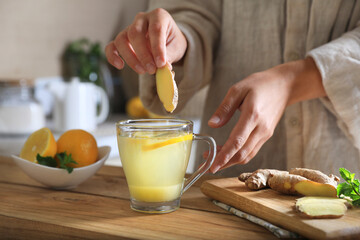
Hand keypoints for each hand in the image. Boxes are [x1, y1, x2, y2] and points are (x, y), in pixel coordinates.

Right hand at [105, 8, 186, 73]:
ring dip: (130, 58)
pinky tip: (120, 66)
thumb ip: (169, 56)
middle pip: (135, 33)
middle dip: (143, 55)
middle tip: (151, 70)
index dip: (157, 48)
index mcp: (159, 16)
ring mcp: (129, 28)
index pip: (156, 29)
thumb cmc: (172, 42)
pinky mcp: (122, 40)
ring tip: (142, 71)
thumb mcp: (176, 48)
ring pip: (122, 39)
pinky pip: (112, 46)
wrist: (168, 42)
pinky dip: (112, 56)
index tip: (161, 64)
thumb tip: (164, 68)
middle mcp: (142, 19)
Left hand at [208, 58, 324, 172]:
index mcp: (252, 115)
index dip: (223, 156)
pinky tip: (228, 154)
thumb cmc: (261, 84)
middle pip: (242, 154)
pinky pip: (252, 150)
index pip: (237, 141)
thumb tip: (212, 124)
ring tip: (214, 161)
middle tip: (207, 165)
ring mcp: (265, 134)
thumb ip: (225, 108)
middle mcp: (261, 128)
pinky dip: (239, 156)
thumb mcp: (238, 89)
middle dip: (224, 163)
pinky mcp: (266, 135)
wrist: (285, 85)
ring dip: (230, 161)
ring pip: (247, 155)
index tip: (212, 165)